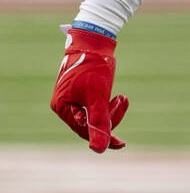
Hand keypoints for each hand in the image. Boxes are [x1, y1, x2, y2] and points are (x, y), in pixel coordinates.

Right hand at [50, 25, 129, 151]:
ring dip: (111, 109)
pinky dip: (108, 105)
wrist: (94, 41)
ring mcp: (73, 99)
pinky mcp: (82, 92)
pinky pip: (96, 105)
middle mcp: (64, 105)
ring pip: (95, 114)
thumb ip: (99, 122)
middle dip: (110, 117)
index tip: (121, 143)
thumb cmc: (94, 67)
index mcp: (62, 107)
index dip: (103, 135)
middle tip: (123, 101)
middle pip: (89, 123)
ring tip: (123, 97)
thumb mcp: (98, 96)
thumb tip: (99, 150)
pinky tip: (119, 98)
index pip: (83, 130)